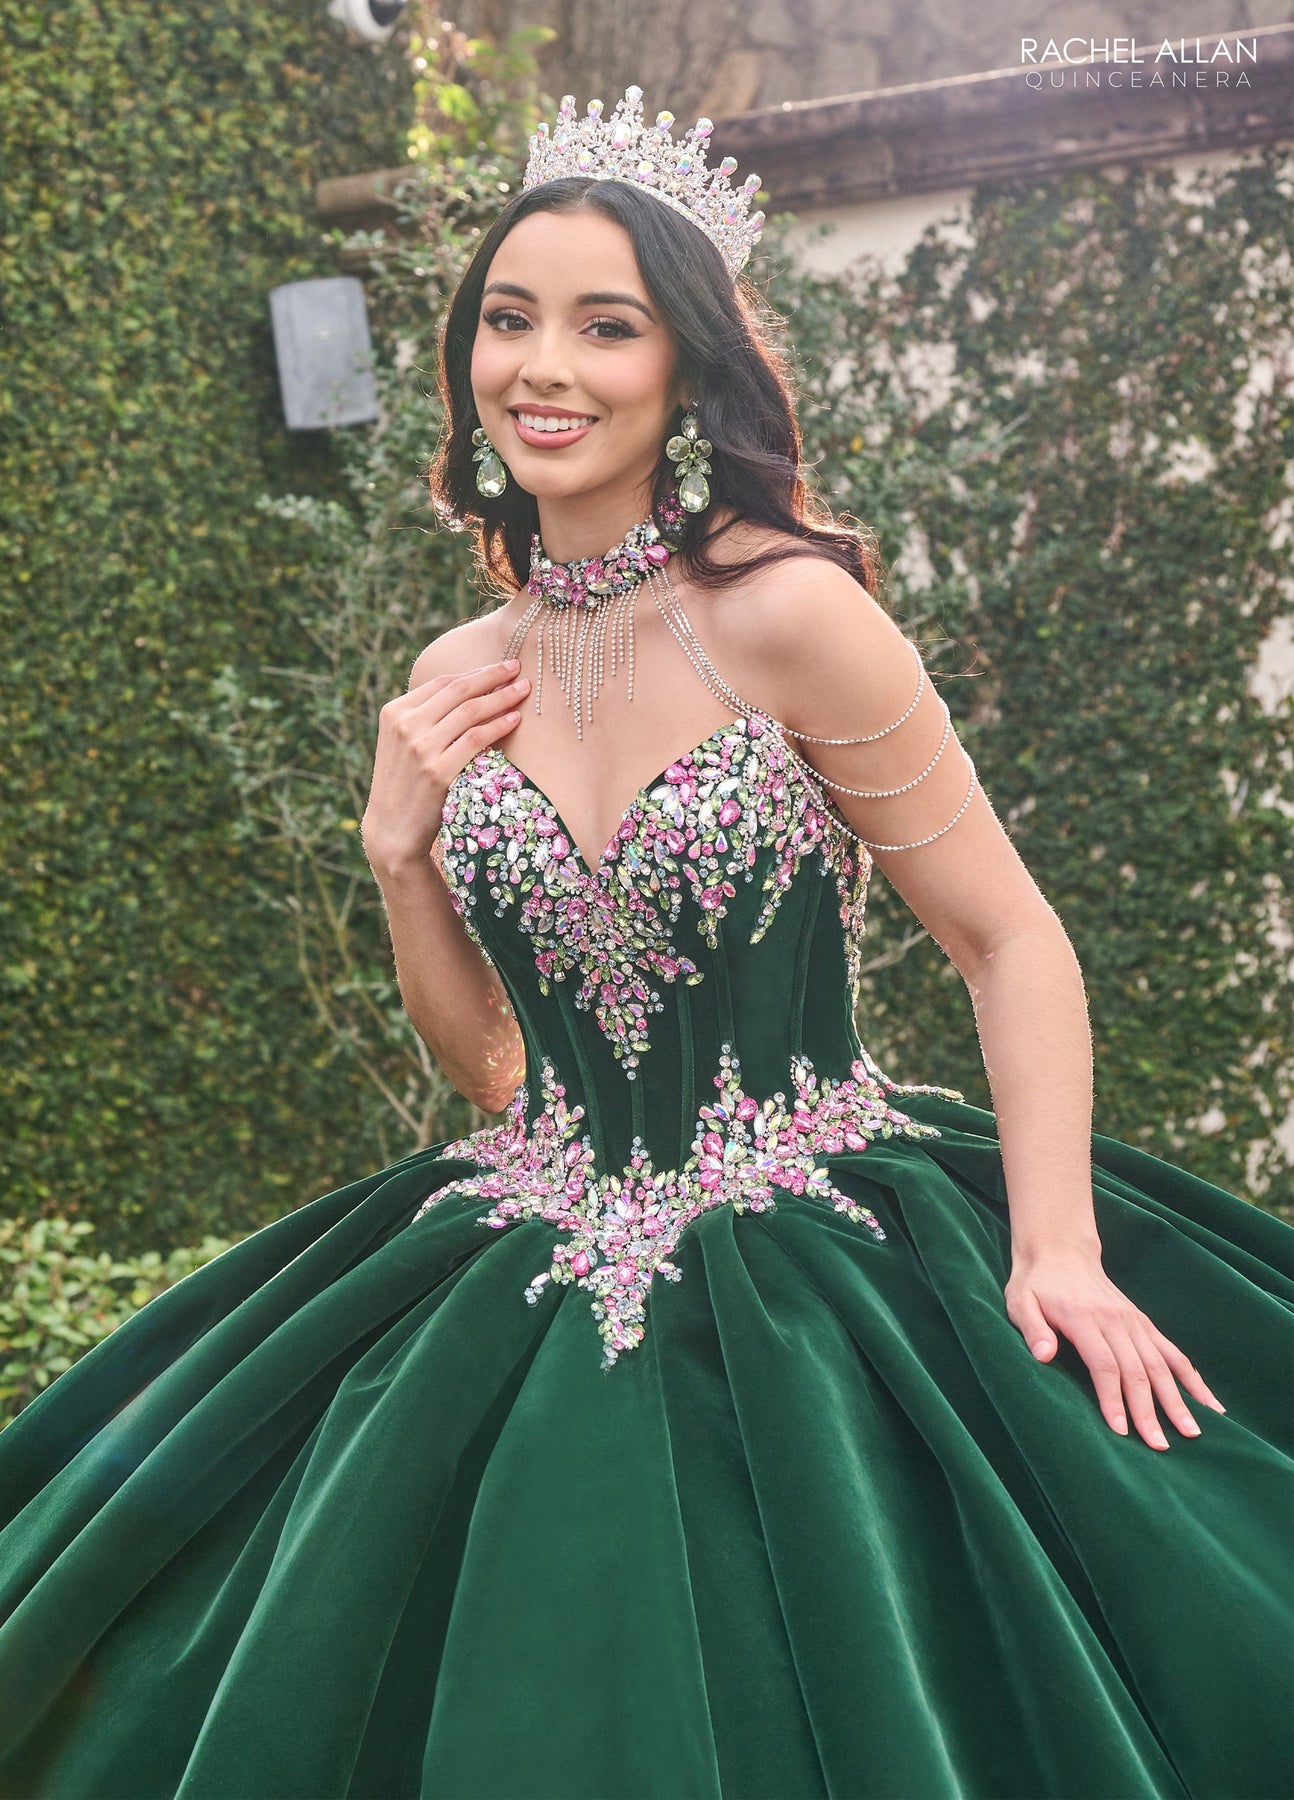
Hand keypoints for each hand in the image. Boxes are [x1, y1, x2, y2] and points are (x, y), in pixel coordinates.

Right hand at [361, 658, 529, 879]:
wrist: (391, 829)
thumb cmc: (404, 784)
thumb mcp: (402, 743)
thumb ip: (425, 717)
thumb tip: (467, 691)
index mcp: (394, 712)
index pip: (442, 683)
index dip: (475, 672)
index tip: (499, 667)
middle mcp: (405, 726)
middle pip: (458, 691)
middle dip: (492, 675)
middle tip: (517, 667)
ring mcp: (421, 749)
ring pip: (470, 711)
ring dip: (502, 697)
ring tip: (524, 690)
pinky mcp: (438, 771)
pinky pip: (476, 739)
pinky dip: (499, 725)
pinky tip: (515, 719)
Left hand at [1003, 1246, 1225, 1448]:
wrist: (1061, 1250)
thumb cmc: (1036, 1283)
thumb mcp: (1020, 1300)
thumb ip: (1032, 1327)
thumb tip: (1043, 1355)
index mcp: (1084, 1318)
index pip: (1104, 1364)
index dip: (1114, 1398)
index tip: (1122, 1430)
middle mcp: (1115, 1320)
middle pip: (1138, 1369)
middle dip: (1150, 1410)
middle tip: (1160, 1447)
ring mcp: (1134, 1321)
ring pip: (1162, 1364)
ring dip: (1178, 1399)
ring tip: (1193, 1433)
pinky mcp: (1144, 1323)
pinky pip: (1174, 1352)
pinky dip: (1193, 1379)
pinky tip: (1211, 1404)